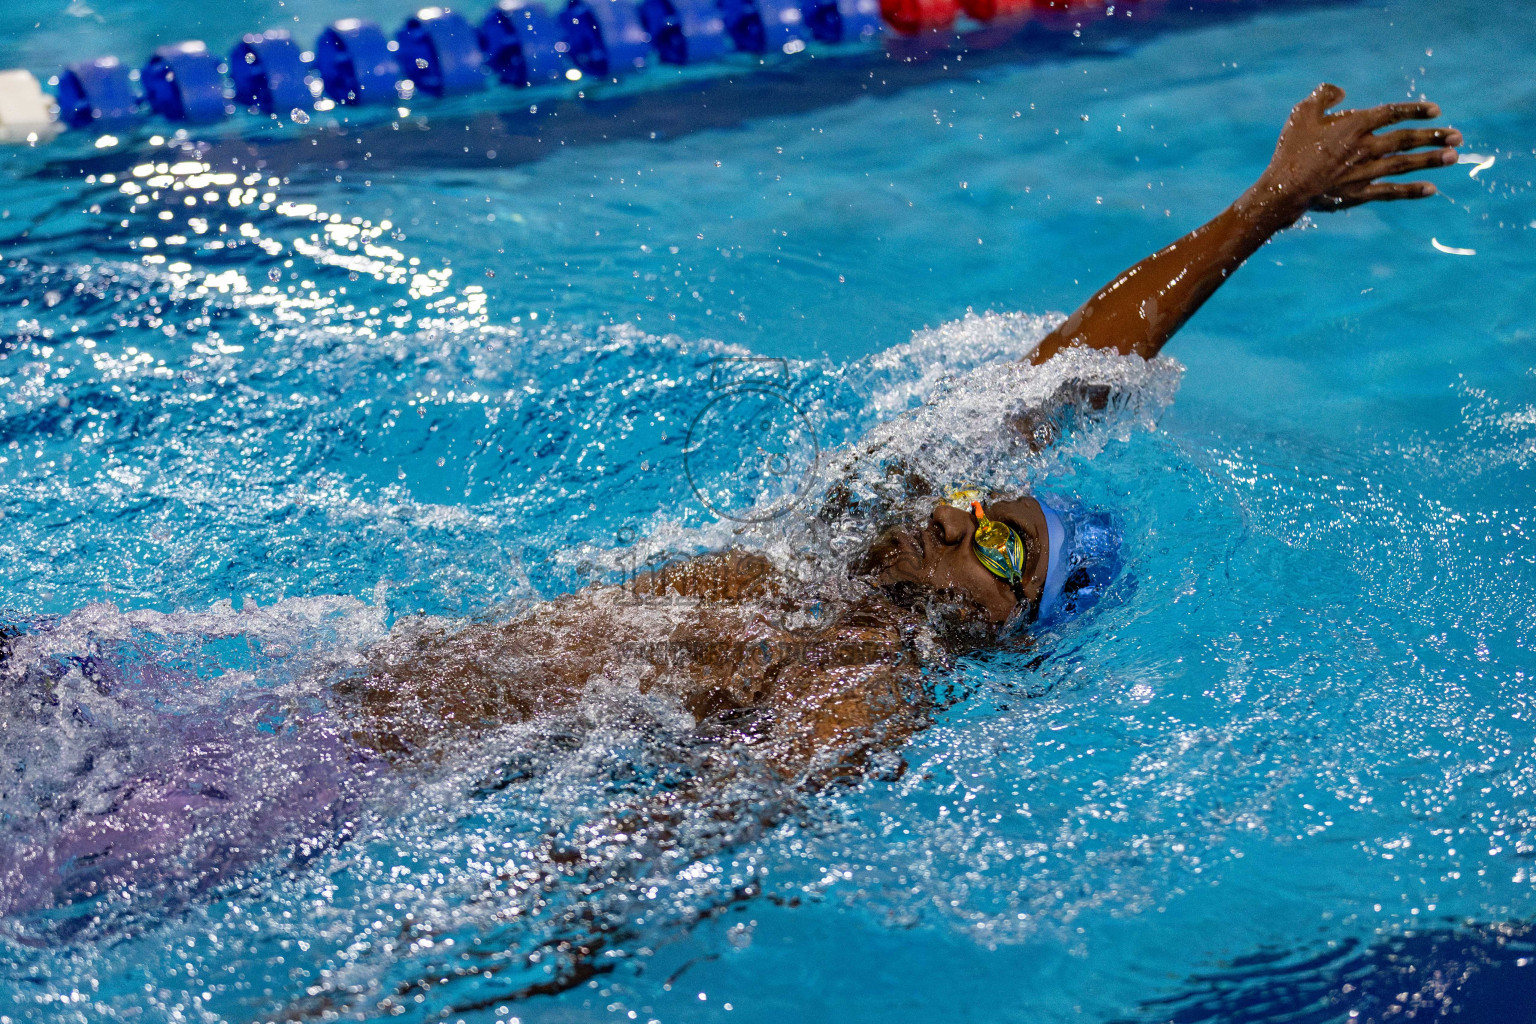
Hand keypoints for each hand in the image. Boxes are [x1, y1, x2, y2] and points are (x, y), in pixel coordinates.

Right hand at [1250, 83, 1460, 217]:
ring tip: (1453, 156)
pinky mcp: (1359, 194)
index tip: (1435, 110)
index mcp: (1353, 126)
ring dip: (1431, 159)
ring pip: (1405, 164)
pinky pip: (1391, 191)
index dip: (1415, 110)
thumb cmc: (1290, 150)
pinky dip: (1412, 191)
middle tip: (1457, 135)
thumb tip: (1342, 92)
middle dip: (1433, 136)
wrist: (1282, 190)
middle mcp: (1364, 147)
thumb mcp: (1301, 114)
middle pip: (1406, 139)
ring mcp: (1364, 172)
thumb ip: (1323, 96)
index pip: (1391, 113)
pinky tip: (1432, 189)